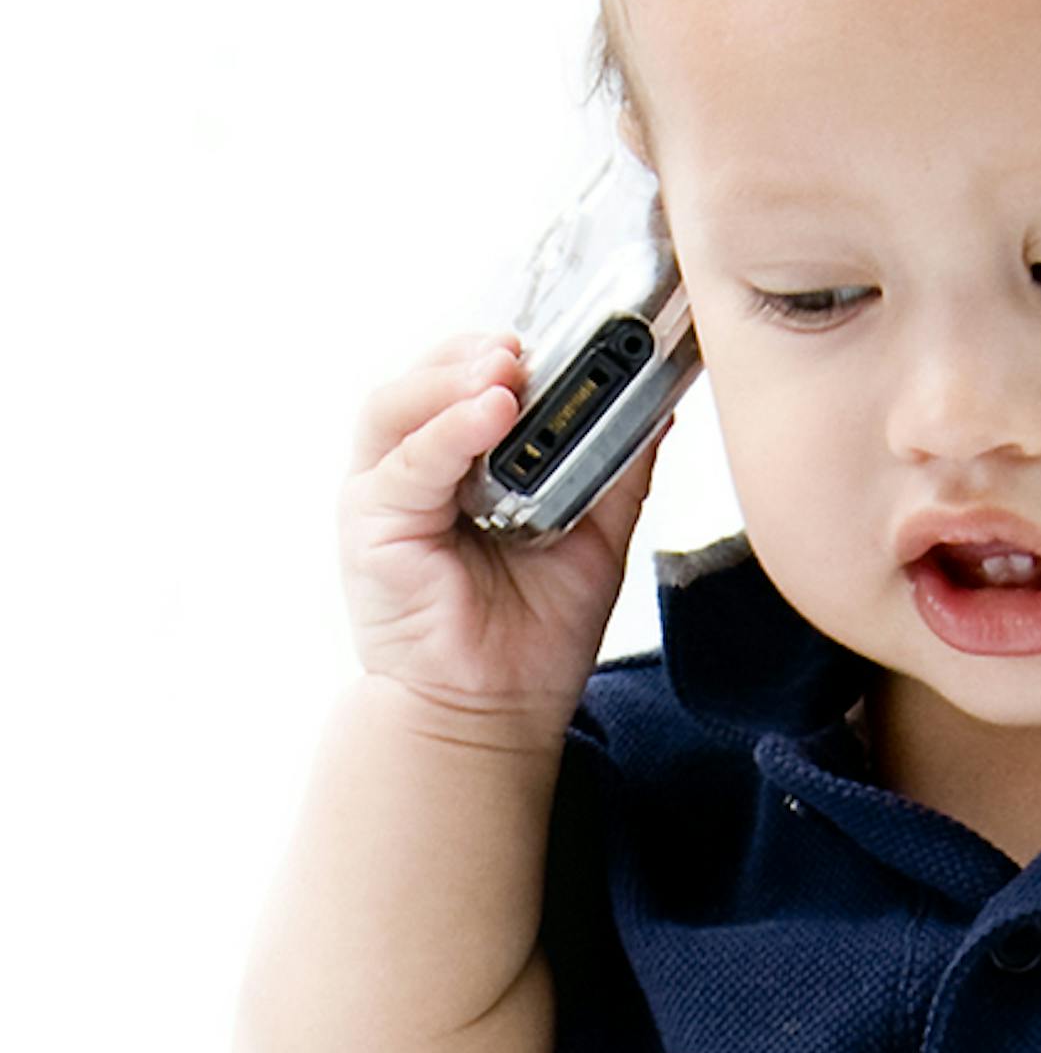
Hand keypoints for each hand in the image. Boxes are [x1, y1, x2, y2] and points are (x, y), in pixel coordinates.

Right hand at [338, 331, 665, 742]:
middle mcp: (417, 469)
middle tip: (529, 346)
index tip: (560, 335)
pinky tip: (489, 413)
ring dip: (454, 377)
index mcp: (464, 464)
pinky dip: (447, 431)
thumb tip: (657, 406)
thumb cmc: (532, 638)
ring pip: (402, 405)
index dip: (508, 350)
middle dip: (476, 351)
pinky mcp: (371, 525)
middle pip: (429, 377)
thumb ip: (617, 471)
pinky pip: (407, 463)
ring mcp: (387, 494)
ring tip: (507, 369)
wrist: (495, 717)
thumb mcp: (595, 539)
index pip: (471, 379)